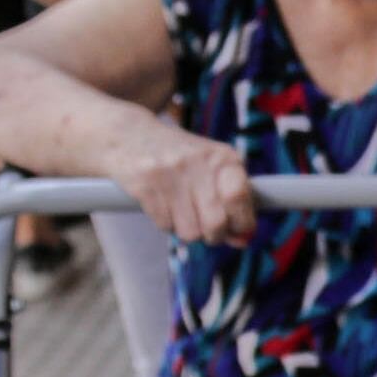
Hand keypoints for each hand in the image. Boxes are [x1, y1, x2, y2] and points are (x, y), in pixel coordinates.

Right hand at [114, 119, 254, 244]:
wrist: (133, 136)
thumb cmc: (183, 158)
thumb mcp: (214, 169)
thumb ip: (232, 202)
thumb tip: (243, 240)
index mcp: (223, 157)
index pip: (239, 197)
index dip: (242, 222)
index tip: (238, 230)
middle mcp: (198, 163)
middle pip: (215, 223)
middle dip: (214, 236)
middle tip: (209, 231)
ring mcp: (170, 173)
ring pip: (190, 231)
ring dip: (188, 230)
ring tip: (183, 212)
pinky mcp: (145, 185)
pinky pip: (166, 226)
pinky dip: (168, 224)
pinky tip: (165, 206)